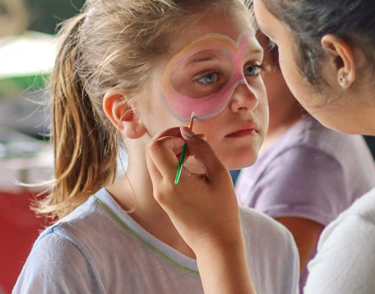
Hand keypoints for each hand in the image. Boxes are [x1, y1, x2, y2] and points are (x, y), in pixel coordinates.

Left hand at [145, 126, 242, 257]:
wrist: (215, 244)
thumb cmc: (222, 211)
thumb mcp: (219, 175)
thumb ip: (202, 149)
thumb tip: (187, 131)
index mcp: (173, 182)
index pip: (156, 146)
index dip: (171, 135)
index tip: (190, 137)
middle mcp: (160, 188)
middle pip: (151, 152)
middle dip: (169, 140)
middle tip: (192, 140)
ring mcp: (159, 195)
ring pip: (154, 162)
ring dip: (171, 151)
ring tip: (195, 153)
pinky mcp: (163, 200)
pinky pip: (160, 173)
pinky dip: (172, 163)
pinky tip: (192, 166)